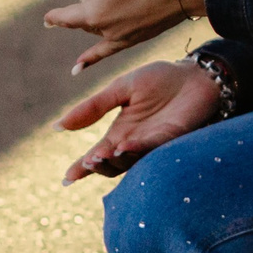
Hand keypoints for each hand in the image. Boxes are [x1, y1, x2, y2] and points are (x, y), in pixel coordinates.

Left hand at [32, 0, 206, 72]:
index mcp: (95, 13)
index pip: (64, 16)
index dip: (55, 13)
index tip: (46, 16)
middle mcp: (106, 31)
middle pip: (82, 18)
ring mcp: (123, 38)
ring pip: (96, 29)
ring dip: (91, 13)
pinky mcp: (137, 38)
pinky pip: (107, 51)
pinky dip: (91, 57)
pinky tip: (79, 67)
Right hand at [57, 60, 222, 182]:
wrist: (194, 75)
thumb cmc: (159, 80)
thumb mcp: (120, 88)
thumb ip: (92, 107)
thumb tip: (59, 126)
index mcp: (120, 132)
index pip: (97, 155)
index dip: (82, 168)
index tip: (67, 178)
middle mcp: (134, 143)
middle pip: (112, 165)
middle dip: (99, 166)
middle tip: (90, 160)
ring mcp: (153, 144)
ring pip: (130, 163)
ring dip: (115, 160)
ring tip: (101, 155)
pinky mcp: (172, 138)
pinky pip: (151, 148)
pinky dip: (136, 148)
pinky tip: (125, 145)